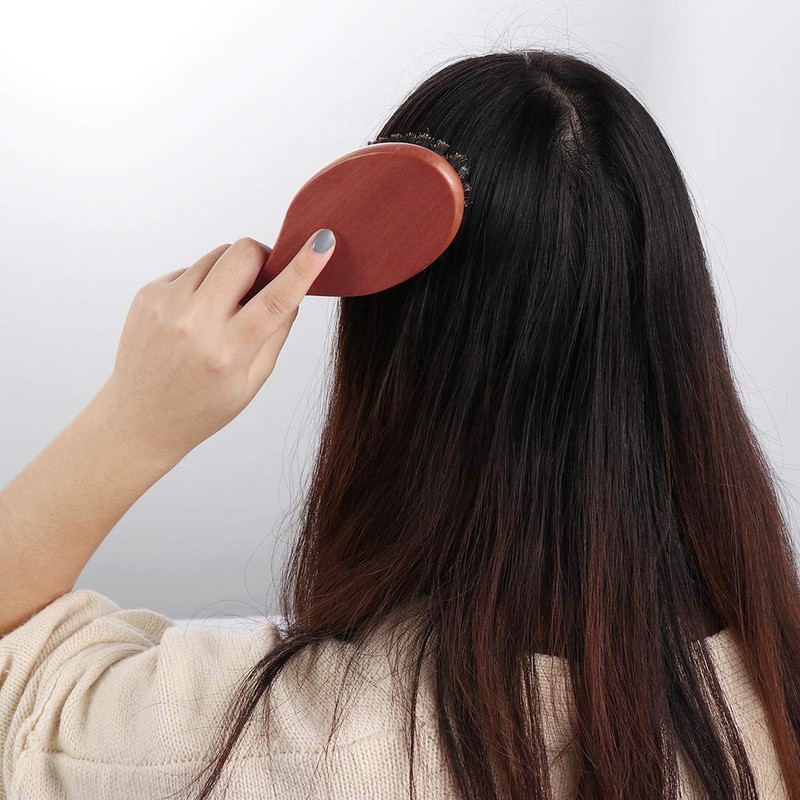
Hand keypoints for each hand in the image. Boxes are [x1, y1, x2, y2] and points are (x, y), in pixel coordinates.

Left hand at [97, 230, 335, 461]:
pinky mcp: (148, 294)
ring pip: (217, 255)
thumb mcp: (251, 383)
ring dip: (231, 273)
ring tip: (221, 309)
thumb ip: (276, 334)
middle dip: (261, 258)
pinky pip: (190, 269)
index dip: (304, 266)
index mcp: (229, 351)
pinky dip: (202, 285)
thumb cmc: (203, 406)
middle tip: (261, 281)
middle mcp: (196, 323)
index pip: (277, 298)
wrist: (139, 418)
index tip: (323, 240)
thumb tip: (294, 290)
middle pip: (243, 254)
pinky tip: (193, 317)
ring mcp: (167, 305)